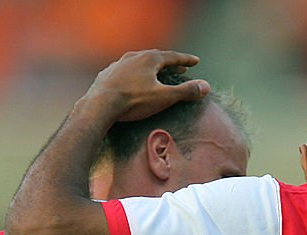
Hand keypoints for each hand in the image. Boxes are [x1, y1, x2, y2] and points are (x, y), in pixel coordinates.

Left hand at [85, 49, 209, 121]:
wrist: (100, 105)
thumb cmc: (133, 101)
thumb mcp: (164, 97)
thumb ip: (185, 91)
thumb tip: (206, 87)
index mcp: (149, 59)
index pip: (173, 57)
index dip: (186, 59)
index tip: (196, 61)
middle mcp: (133, 57)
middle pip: (156, 57)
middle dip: (169, 61)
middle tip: (180, 65)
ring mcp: (118, 64)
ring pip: (138, 62)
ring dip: (150, 66)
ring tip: (156, 71)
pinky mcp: (107, 74)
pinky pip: (125, 70)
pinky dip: (134, 73)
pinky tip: (133, 79)